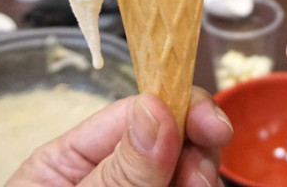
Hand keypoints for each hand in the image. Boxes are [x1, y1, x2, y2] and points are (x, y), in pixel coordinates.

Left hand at [6, 87, 232, 186]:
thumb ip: (118, 168)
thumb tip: (157, 107)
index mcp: (72, 156)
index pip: (135, 110)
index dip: (179, 107)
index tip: (213, 126)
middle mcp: (110, 170)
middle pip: (171, 135)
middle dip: (196, 148)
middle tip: (200, 182)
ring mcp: (140, 186)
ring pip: (186, 166)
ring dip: (200, 175)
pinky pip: (185, 186)